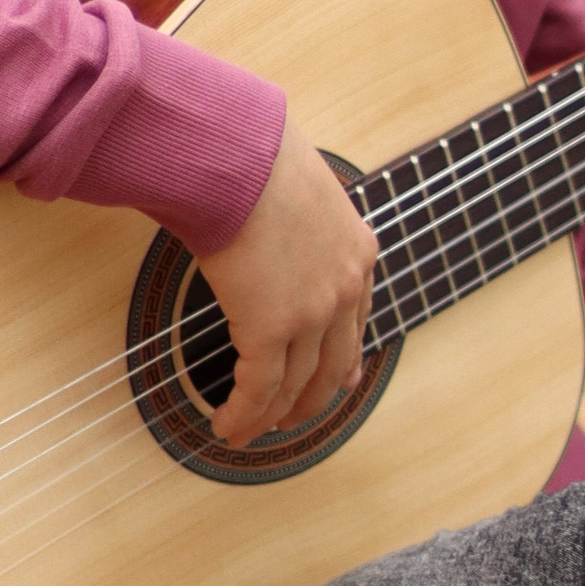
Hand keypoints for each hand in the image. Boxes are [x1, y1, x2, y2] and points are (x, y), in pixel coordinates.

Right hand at [195, 111, 378, 446]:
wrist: (238, 153)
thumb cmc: (254, 155)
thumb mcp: (302, 188)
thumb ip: (303, 219)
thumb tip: (273, 215)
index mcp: (358, 252)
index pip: (357, 321)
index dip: (344, 359)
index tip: (338, 381)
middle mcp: (345, 288)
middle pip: (334, 365)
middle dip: (311, 400)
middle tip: (290, 419)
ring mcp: (313, 312)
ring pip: (296, 386)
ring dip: (270, 417)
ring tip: (246, 432)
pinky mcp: (272, 327)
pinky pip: (259, 389)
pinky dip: (243, 415)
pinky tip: (226, 425)